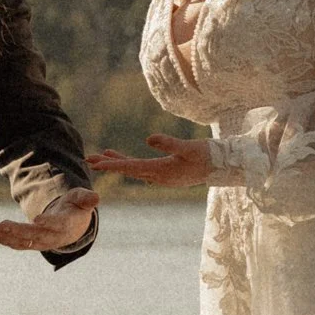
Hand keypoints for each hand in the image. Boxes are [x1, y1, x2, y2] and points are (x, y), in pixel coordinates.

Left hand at [0, 188, 98, 251]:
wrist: (72, 226)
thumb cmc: (76, 208)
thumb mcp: (83, 200)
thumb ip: (87, 198)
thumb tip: (96, 197)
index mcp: (66, 225)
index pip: (57, 226)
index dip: (48, 223)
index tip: (37, 219)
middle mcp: (52, 237)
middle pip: (34, 236)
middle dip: (18, 231)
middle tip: (3, 224)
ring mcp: (40, 242)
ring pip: (21, 242)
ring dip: (4, 236)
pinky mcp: (30, 243)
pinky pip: (14, 243)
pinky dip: (1, 237)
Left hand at [87, 134, 213, 187]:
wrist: (226, 166)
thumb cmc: (209, 155)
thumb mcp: (189, 147)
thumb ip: (169, 144)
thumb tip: (148, 138)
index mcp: (162, 171)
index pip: (131, 167)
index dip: (112, 163)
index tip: (95, 162)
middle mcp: (159, 176)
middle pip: (128, 169)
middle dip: (108, 164)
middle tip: (88, 159)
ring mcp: (164, 176)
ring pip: (135, 170)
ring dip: (118, 163)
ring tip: (102, 157)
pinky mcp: (169, 173)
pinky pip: (144, 169)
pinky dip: (131, 164)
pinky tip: (127, 161)